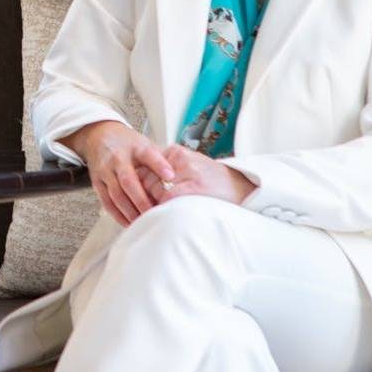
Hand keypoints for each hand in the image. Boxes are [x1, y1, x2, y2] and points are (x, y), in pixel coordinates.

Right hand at [56, 121, 176, 227]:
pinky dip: (117, 215)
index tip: (171, 176)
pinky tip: (128, 222)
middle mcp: (118, 158)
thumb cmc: (128, 144)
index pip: (148, 155)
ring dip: (130, 211)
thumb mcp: (145, 144)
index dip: (160, 165)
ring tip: (143, 221)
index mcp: (135, 148)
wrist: (100, 136)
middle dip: (141, 199)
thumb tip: (181, 177)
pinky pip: (107, 202)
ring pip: (116, 194)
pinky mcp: (97, 182)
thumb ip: (160, 158)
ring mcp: (106, 170)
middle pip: (128, 181)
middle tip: (154, 213)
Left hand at [136, 143, 256, 208]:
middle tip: (134, 213)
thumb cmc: (211, 183)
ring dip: (145, 205)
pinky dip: (157, 210)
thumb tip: (139, 185)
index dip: (135, 186)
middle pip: (144, 178)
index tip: (131, 200)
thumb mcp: (187, 168)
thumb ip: (165, 172)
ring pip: (152, 189)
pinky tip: (157, 219)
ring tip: (142, 219)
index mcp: (175, 152)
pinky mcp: (191, 186)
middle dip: (138, 197)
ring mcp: (186, 171)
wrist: (240, 188)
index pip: (143, 166)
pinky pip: (164, 199)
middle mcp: (178, 158)